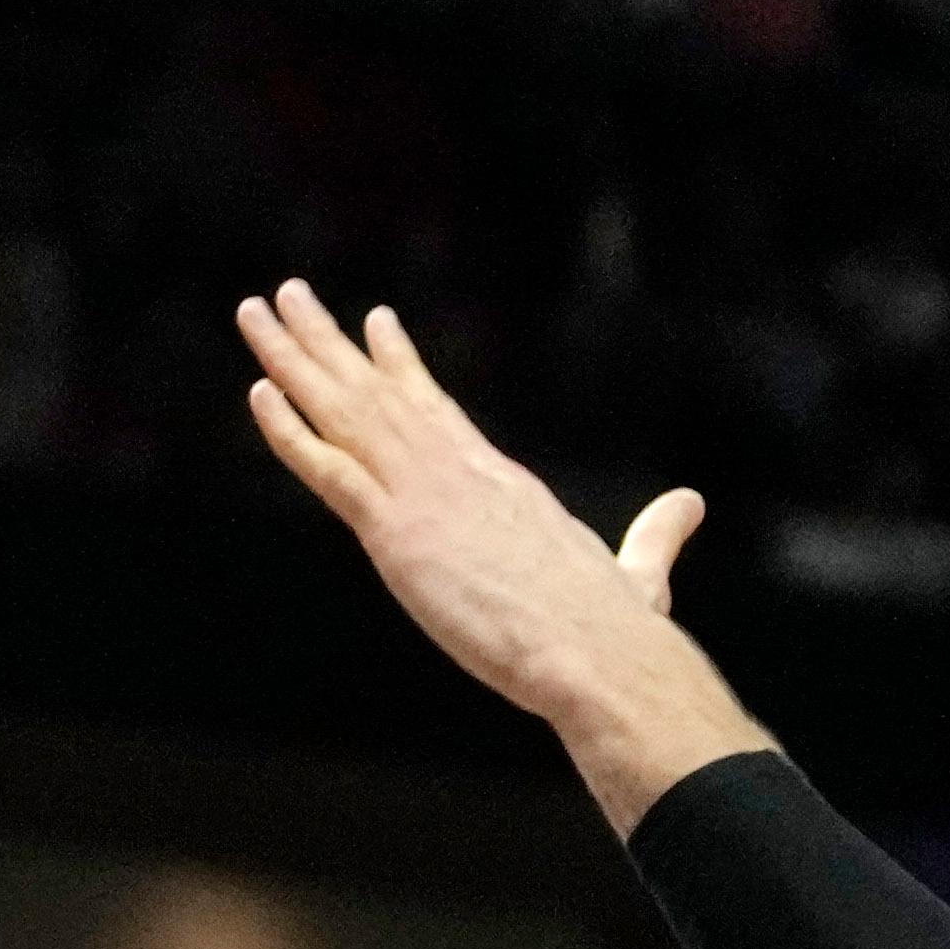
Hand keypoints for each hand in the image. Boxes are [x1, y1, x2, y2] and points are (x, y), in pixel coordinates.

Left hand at [236, 282, 732, 758]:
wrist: (599, 654)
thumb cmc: (619, 630)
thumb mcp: (638, 572)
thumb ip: (655, 537)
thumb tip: (691, 506)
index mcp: (500, 483)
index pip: (436, 410)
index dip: (399, 365)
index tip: (371, 323)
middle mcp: (457, 473)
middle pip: (379, 392)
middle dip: (327, 341)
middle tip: (286, 294)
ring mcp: (425, 497)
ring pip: (345, 411)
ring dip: (294, 358)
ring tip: (258, 310)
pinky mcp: (398, 535)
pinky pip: (331, 471)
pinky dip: (291, 432)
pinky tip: (259, 391)